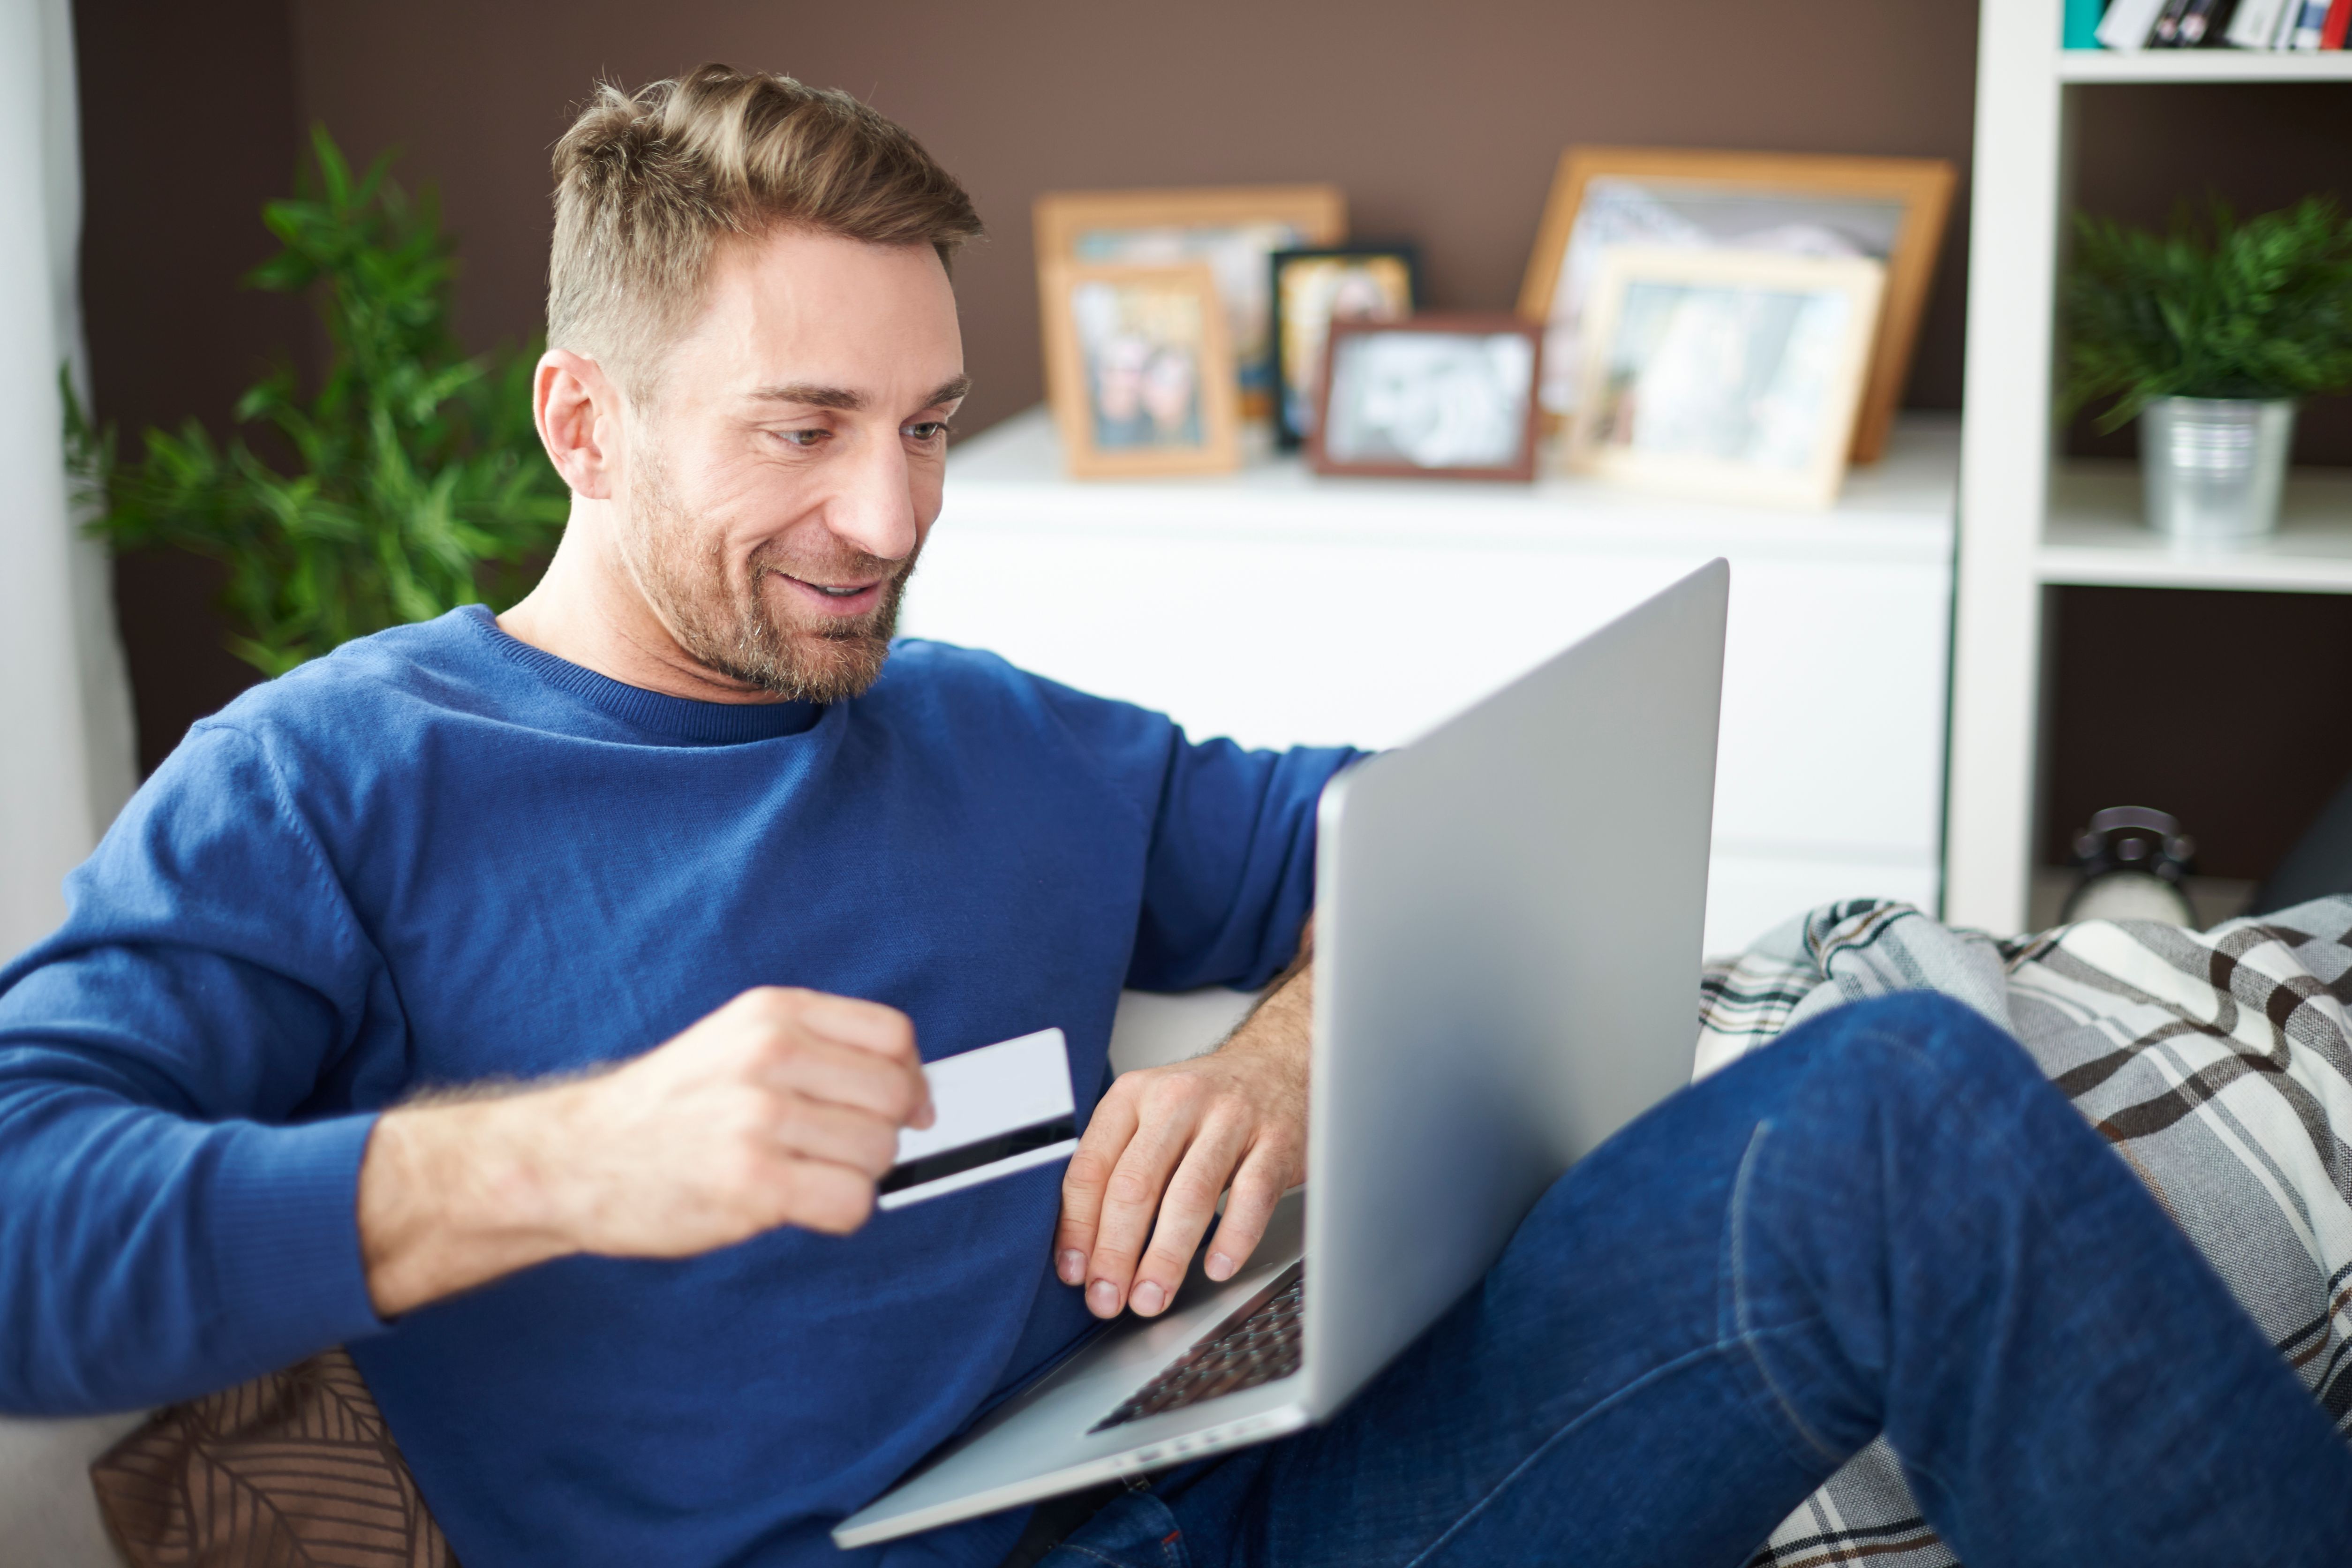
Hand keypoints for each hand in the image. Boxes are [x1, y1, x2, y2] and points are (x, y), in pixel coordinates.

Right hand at [359, 987, 931, 1315]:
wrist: (576, 1159)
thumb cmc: (664, 1109)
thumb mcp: (737, 1042)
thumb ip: (818, 1050)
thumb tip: (913, 1088)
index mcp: (773, 1015)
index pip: (893, 1036)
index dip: (908, 1078)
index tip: (901, 1105)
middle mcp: (770, 1056)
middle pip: (894, 1097)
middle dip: (882, 1133)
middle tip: (838, 1150)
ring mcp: (760, 1119)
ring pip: (878, 1153)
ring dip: (856, 1177)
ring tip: (804, 1175)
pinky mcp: (753, 1183)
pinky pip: (851, 1203)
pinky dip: (840, 1214)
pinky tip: (799, 1205)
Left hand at [1055, 959, 1310, 1318]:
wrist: (1280, 1063)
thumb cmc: (1206, 1104)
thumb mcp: (1150, 1116)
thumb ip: (1117, 1168)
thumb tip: (1084, 1249)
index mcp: (1134, 1096)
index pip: (1091, 1167)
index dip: (1076, 1227)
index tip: (1074, 1273)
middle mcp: (1179, 1100)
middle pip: (1135, 1185)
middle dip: (1116, 1252)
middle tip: (1108, 1299)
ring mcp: (1232, 1118)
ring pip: (1190, 1194)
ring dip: (1166, 1256)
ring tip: (1151, 1297)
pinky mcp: (1277, 1140)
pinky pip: (1252, 1195)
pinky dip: (1233, 1237)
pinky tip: (1217, 1267)